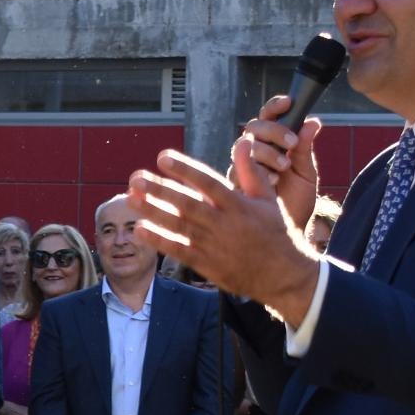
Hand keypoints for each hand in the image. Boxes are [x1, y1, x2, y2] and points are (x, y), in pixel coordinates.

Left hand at [132, 151, 319, 322]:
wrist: (283, 274)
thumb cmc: (275, 232)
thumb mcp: (268, 199)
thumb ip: (251, 171)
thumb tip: (242, 141)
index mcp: (239, 204)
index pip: (207, 182)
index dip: (184, 169)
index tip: (163, 157)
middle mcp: (224, 223)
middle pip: (187, 203)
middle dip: (160, 190)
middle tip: (135, 177)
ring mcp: (214, 245)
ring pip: (179, 225)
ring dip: (153, 211)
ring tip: (130, 197)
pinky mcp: (207, 265)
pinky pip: (179, 251)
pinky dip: (159, 241)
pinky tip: (140, 229)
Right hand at [233, 97, 323, 228]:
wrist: (287, 230)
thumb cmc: (297, 201)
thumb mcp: (306, 173)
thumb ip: (306, 148)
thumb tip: (313, 122)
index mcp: (273, 143)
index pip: (269, 116)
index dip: (276, 106)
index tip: (289, 102)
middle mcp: (254, 151)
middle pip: (254, 126)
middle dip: (274, 131)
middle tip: (292, 144)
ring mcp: (241, 167)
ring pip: (245, 145)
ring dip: (267, 152)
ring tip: (283, 168)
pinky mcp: (234, 182)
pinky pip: (238, 168)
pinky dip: (258, 171)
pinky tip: (272, 181)